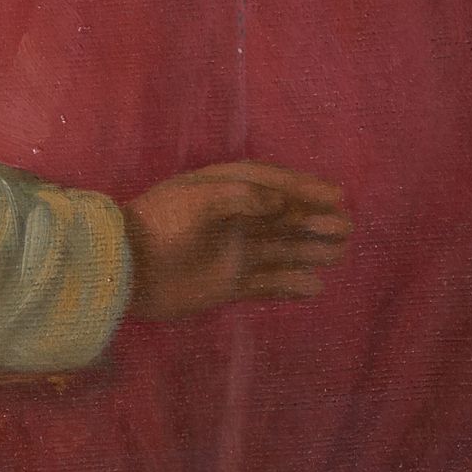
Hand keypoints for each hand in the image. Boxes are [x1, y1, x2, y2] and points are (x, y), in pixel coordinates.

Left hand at [123, 164, 350, 320]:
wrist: (125, 270)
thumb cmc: (160, 224)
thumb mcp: (200, 199)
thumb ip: (243, 197)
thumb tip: (281, 204)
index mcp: (225, 191)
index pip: (274, 185)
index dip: (307, 189)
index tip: (338, 195)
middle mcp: (234, 221)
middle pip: (284, 219)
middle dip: (315, 221)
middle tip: (345, 227)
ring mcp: (232, 254)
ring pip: (282, 250)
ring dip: (310, 250)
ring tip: (339, 252)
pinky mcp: (228, 285)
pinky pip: (268, 284)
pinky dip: (291, 285)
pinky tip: (315, 286)